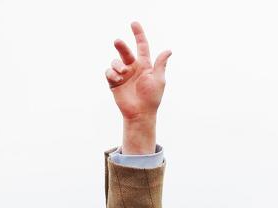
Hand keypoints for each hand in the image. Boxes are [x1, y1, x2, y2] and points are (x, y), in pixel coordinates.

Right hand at [105, 22, 170, 153]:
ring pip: (115, 61)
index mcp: (144, 65)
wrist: (140, 113)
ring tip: (123, 73)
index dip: (138, 35)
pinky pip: (109, 72)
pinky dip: (112, 74)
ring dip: (117, 65)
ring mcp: (123, 75)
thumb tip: (168, 50)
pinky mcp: (114, 83)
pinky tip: (118, 80)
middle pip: (125, 51)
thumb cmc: (152, 98)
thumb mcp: (158, 80)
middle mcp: (132, 68)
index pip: (141, 47)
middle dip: (120, 46)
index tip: (134, 23)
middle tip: (117, 41)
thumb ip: (160, 64)